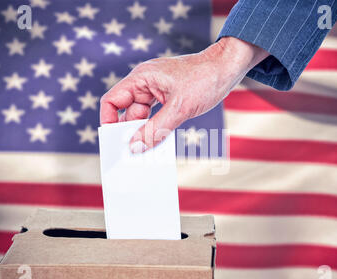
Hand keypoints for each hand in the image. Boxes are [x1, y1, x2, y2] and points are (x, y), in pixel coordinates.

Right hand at [100, 36, 268, 152]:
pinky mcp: (167, 96)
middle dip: (128, 130)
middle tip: (132, 152)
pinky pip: (154, 115)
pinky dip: (155, 127)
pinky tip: (159, 140)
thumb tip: (134, 147)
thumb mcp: (179, 109)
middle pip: (126, 111)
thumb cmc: (205, 80)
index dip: (108, 120)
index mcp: (141, 78)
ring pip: (141, 115)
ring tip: (147, 149)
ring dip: (144, 131)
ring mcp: (155, 89)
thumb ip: (155, 129)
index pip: (112, 100)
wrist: (228, 67)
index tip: (114, 140)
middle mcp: (144, 82)